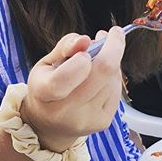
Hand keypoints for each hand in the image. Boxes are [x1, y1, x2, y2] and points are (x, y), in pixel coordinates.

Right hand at [21, 27, 125, 152]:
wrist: (49, 126)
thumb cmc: (46, 88)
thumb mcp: (45, 64)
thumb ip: (64, 47)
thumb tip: (85, 40)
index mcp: (44, 93)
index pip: (67, 74)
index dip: (83, 55)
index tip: (88, 41)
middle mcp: (65, 111)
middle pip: (102, 72)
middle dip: (113, 46)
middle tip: (113, 34)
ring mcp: (86, 119)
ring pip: (112, 79)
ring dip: (113, 62)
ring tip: (101, 58)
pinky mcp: (103, 122)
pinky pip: (117, 91)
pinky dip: (113, 78)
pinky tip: (102, 77)